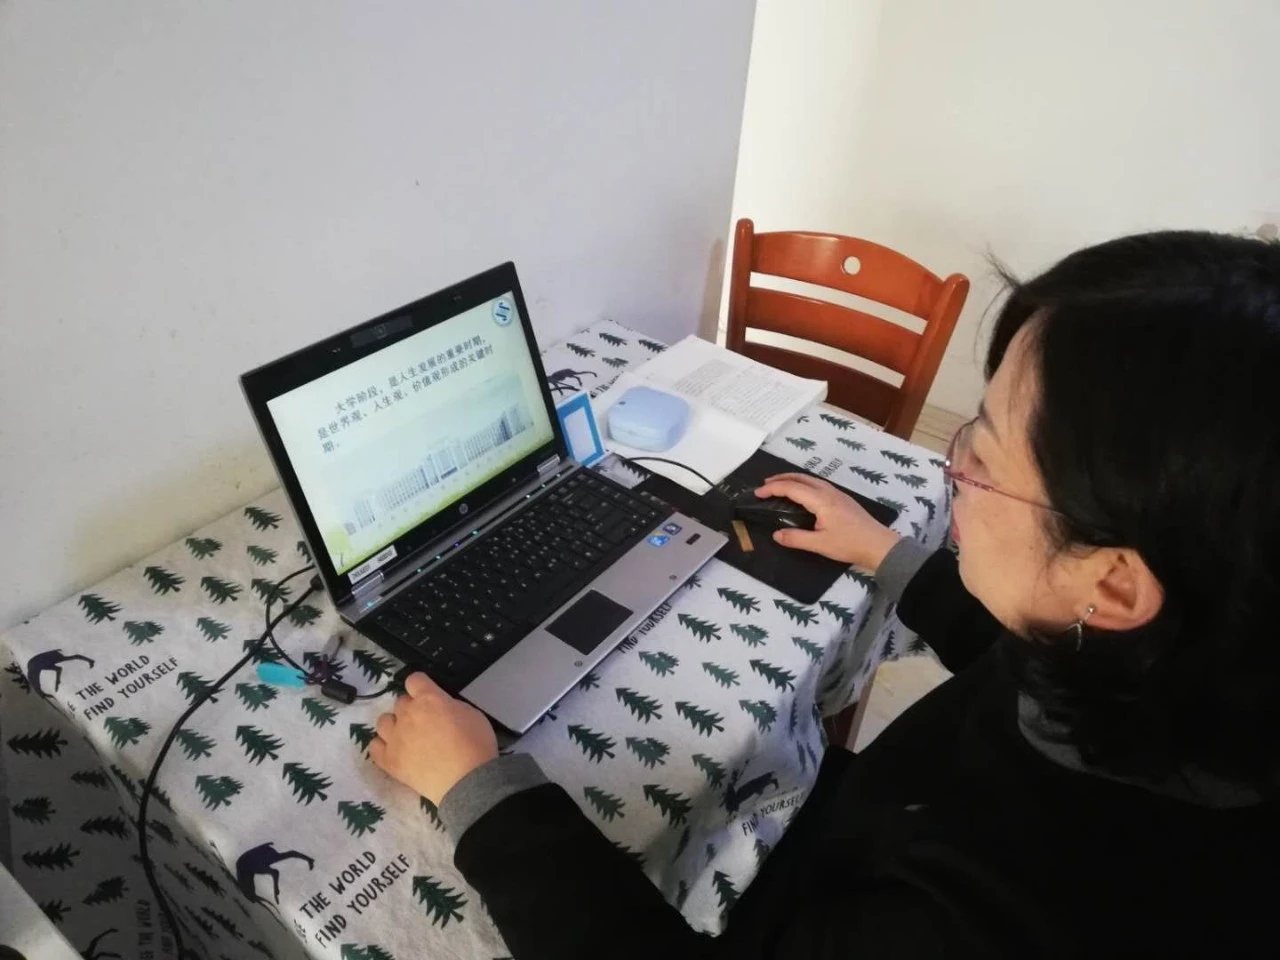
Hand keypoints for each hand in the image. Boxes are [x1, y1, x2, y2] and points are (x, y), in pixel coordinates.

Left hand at [369, 672, 498, 804]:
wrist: (467, 780)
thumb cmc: (475, 745)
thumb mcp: (471, 713)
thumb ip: (449, 705)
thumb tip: (440, 707)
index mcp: (428, 699)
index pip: (414, 680)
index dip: (421, 685)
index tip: (427, 693)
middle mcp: (407, 714)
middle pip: (400, 702)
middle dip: (412, 708)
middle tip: (425, 722)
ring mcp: (394, 738)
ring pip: (383, 721)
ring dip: (394, 725)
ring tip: (407, 736)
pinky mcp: (388, 760)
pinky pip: (374, 746)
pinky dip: (383, 746)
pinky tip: (395, 750)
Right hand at [753, 472, 900, 570]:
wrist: (879, 545)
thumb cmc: (850, 544)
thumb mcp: (820, 544)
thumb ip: (796, 538)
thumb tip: (776, 534)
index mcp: (821, 500)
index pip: (791, 488)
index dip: (772, 489)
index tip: (757, 494)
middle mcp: (828, 492)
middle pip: (801, 478)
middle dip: (781, 479)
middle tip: (765, 485)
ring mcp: (837, 494)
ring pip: (811, 479)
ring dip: (793, 480)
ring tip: (780, 486)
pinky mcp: (843, 499)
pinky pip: (818, 484)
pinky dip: (804, 484)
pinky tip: (803, 494)